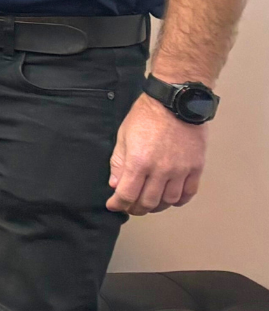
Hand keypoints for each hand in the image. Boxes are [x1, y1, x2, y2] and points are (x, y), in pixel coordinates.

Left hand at [107, 93, 208, 213]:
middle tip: (130, 206)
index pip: (127, 194)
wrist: (174, 102)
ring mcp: (180, 170)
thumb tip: (115, 184)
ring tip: (149, 203)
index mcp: (139, 162)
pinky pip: (188, 193)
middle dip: (135, 208)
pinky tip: (170, 198)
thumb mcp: (123, 136)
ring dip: (157, 206)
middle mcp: (160, 170)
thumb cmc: (146, 115)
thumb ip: (118, 162)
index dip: (118, 204)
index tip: (113, 205)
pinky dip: (179, 200)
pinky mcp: (195, 168)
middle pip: (148, 202)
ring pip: (169, 201)